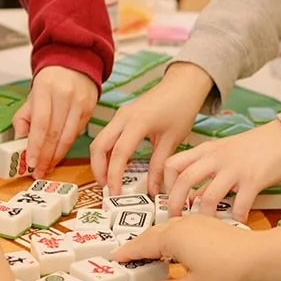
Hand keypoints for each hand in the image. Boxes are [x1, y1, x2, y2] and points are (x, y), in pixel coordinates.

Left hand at [12, 66, 97, 173]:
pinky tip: (58, 155)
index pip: (41, 123)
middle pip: (55, 133)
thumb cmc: (49, 82)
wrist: (75, 63)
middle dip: (46, 156)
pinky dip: (66, 147)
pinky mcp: (90, 109)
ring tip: (47, 168)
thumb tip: (20, 142)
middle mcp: (64, 95)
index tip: (31, 163)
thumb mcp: (31, 96)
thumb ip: (23, 118)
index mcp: (45, 89)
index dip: (36, 146)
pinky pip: (77, 134)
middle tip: (38, 172)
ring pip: (68, 137)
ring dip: (57, 156)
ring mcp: (80, 102)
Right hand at [90, 62, 212, 195]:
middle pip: (99, 146)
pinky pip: (106, 136)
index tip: (116, 194)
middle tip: (107, 189)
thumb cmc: (181, 109)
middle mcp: (123, 117)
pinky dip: (106, 152)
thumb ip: (159, 166)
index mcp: (138, 122)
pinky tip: (115, 165)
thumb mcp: (172, 140)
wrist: (182, 85)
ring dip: (100, 162)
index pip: (118, 153)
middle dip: (99, 170)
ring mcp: (120, 115)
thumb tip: (153, 191)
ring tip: (110, 181)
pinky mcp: (121, 116)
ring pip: (100, 141)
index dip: (114, 176)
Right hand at [113, 216, 260, 280]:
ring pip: (166, 229)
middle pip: (151, 234)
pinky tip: (173, 249)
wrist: (259, 255)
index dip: (126, 254)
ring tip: (146, 254)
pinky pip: (178, 227)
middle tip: (126, 259)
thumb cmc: (225, 274)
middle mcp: (180, 224)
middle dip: (137, 246)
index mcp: (171, 238)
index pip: (141, 246)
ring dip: (153, 240)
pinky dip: (168, 237)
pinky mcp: (207, 223)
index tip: (113, 260)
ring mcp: (195, 221)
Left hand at [164, 120, 280, 221]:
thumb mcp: (223, 153)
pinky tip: (236, 224)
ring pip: (208, 196)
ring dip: (203, 216)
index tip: (168, 199)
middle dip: (174, 203)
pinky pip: (240, 205)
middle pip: (185, 179)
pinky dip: (236, 218)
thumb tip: (191, 198)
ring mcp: (234, 169)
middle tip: (175, 220)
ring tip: (204, 228)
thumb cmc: (253, 147)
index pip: (173, 163)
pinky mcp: (253, 180)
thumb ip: (207, 174)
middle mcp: (216, 158)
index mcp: (206, 151)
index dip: (166, 184)